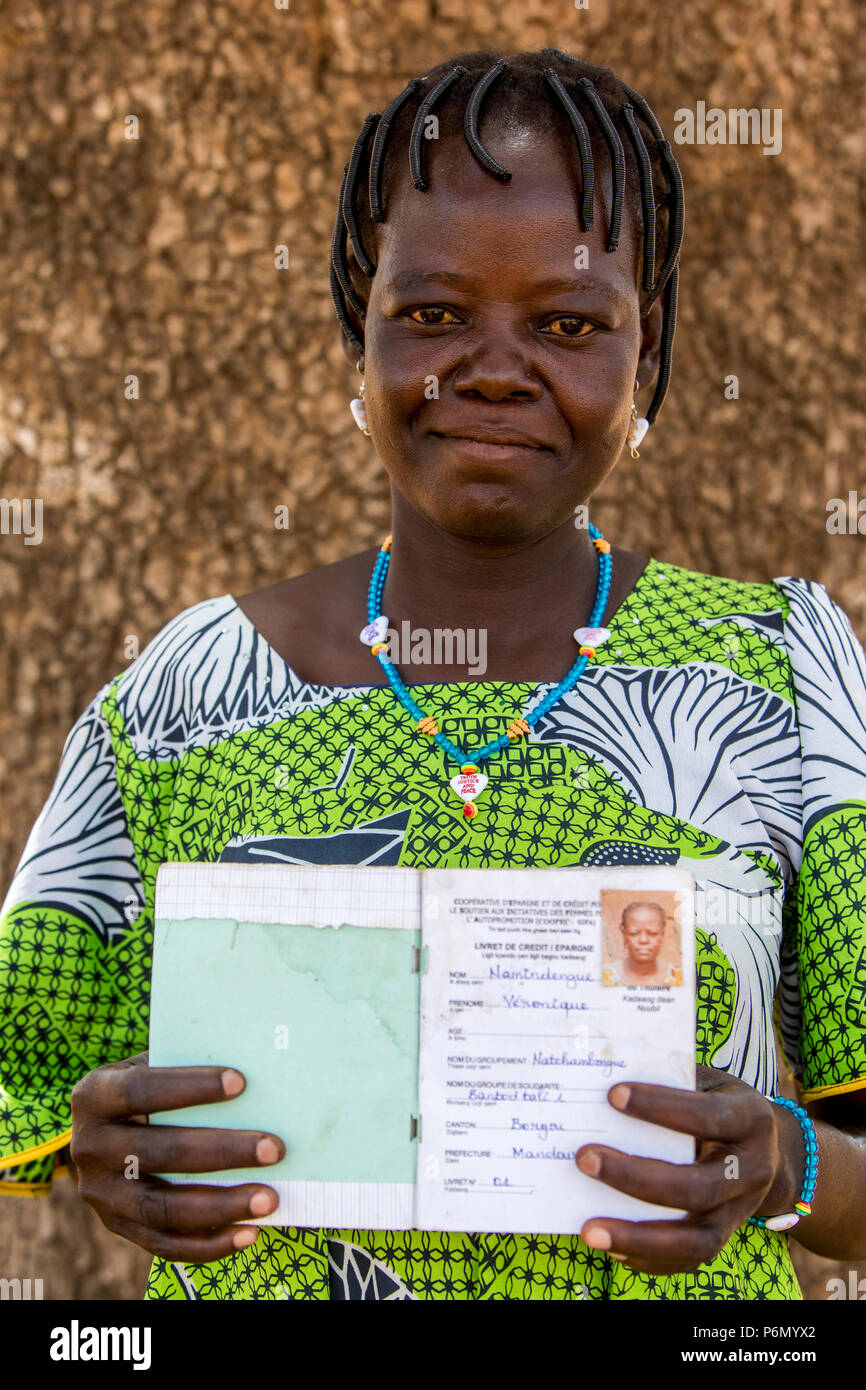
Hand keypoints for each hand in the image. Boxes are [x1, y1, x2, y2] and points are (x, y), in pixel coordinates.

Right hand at [69, 1051, 284, 1261]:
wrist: (105, 1131)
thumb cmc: (146, 1087)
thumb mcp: (153, 1065)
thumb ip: (187, 1061)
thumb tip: (254, 1063)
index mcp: (95, 1095)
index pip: (141, 1089)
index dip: (189, 1086)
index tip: (241, 1082)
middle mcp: (89, 1147)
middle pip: (160, 1152)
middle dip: (223, 1151)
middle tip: (274, 1149)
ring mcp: (101, 1194)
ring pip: (162, 1207)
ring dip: (221, 1205)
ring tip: (269, 1199)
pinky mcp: (117, 1227)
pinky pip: (165, 1244)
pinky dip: (209, 1244)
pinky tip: (250, 1233)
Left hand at [575, 1065, 800, 1274]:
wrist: (768, 1151)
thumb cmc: (719, 1104)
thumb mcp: (707, 1082)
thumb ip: (669, 1079)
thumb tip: (604, 1075)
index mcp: (751, 1120)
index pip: (708, 1116)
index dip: (662, 1107)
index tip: (613, 1095)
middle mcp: (752, 1171)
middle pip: (697, 1187)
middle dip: (635, 1176)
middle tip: (585, 1158)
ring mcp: (739, 1212)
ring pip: (696, 1240)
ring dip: (638, 1236)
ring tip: (589, 1230)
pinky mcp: (723, 1238)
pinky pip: (688, 1260)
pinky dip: (648, 1258)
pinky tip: (611, 1246)